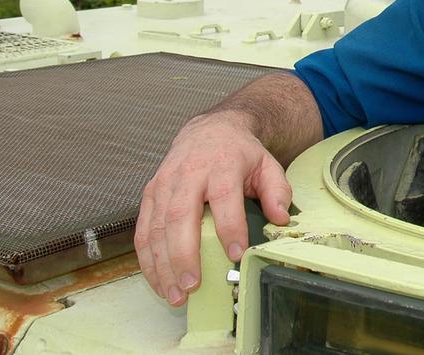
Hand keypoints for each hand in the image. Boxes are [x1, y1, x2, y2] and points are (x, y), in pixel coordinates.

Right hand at [135, 113, 292, 305]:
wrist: (211, 130)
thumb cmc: (240, 153)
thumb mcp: (267, 164)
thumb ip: (277, 191)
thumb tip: (280, 219)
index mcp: (222, 165)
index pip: (224, 197)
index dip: (230, 227)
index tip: (236, 254)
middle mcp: (188, 174)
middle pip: (181, 215)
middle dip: (184, 254)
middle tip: (193, 285)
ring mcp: (165, 184)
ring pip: (157, 227)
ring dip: (162, 264)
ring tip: (175, 294)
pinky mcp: (149, 194)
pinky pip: (143, 230)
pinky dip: (147, 259)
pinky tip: (159, 280)